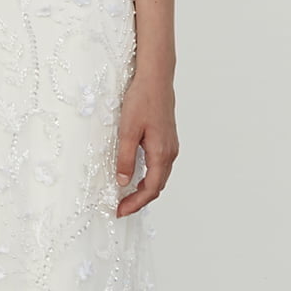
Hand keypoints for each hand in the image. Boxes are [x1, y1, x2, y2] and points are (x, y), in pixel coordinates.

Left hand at [114, 71, 177, 215]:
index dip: (135, 203)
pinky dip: (149, 178)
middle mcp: (170, 153)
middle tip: (120, 208)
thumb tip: (123, 182)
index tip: (120, 211)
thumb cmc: (141, 100)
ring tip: (126, 197)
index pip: (150, 189)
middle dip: (139, 200)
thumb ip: (126, 158)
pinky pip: (160, 167)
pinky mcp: (168, 140)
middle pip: (157, 186)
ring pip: (159, 177)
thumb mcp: (127, 130)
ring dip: (144, 190)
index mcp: (161, 153)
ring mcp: (171, 147)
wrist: (156, 79)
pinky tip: (136, 177)